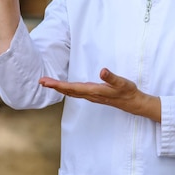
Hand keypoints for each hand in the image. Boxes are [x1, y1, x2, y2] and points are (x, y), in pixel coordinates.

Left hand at [39, 68, 160, 121]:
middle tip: (41, 81)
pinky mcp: (94, 94)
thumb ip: (111, 77)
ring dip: (59, 88)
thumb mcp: (121, 83)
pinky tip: (65, 87)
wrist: (133, 103)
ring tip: (48, 83)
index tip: (46, 82)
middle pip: (68, 91)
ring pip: (71, 92)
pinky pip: (76, 92)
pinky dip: (67, 89)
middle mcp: (90, 94)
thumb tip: (102, 71)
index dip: (58, 85)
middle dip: (54, 86)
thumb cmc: (127, 92)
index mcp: (94, 91)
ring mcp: (91, 96)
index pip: (72, 88)